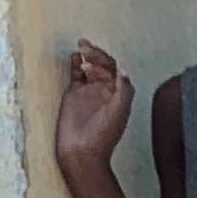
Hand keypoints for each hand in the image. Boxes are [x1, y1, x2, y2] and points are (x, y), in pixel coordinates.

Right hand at [55, 41, 133, 175]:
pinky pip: (75, 75)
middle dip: (95, 54)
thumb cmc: (103, 135)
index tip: (95, 55)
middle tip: (84, 45)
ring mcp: (88, 92)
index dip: (107, 59)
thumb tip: (122, 68)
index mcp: (118, 94)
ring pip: (89, 67)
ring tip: (80, 47)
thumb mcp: (118, 112)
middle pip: (102, 65)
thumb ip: (123, 90)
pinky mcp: (73, 95)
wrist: (81, 152)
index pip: (115, 69)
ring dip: (87, 56)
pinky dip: (75, 65)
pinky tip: (74, 56)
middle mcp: (104, 91)